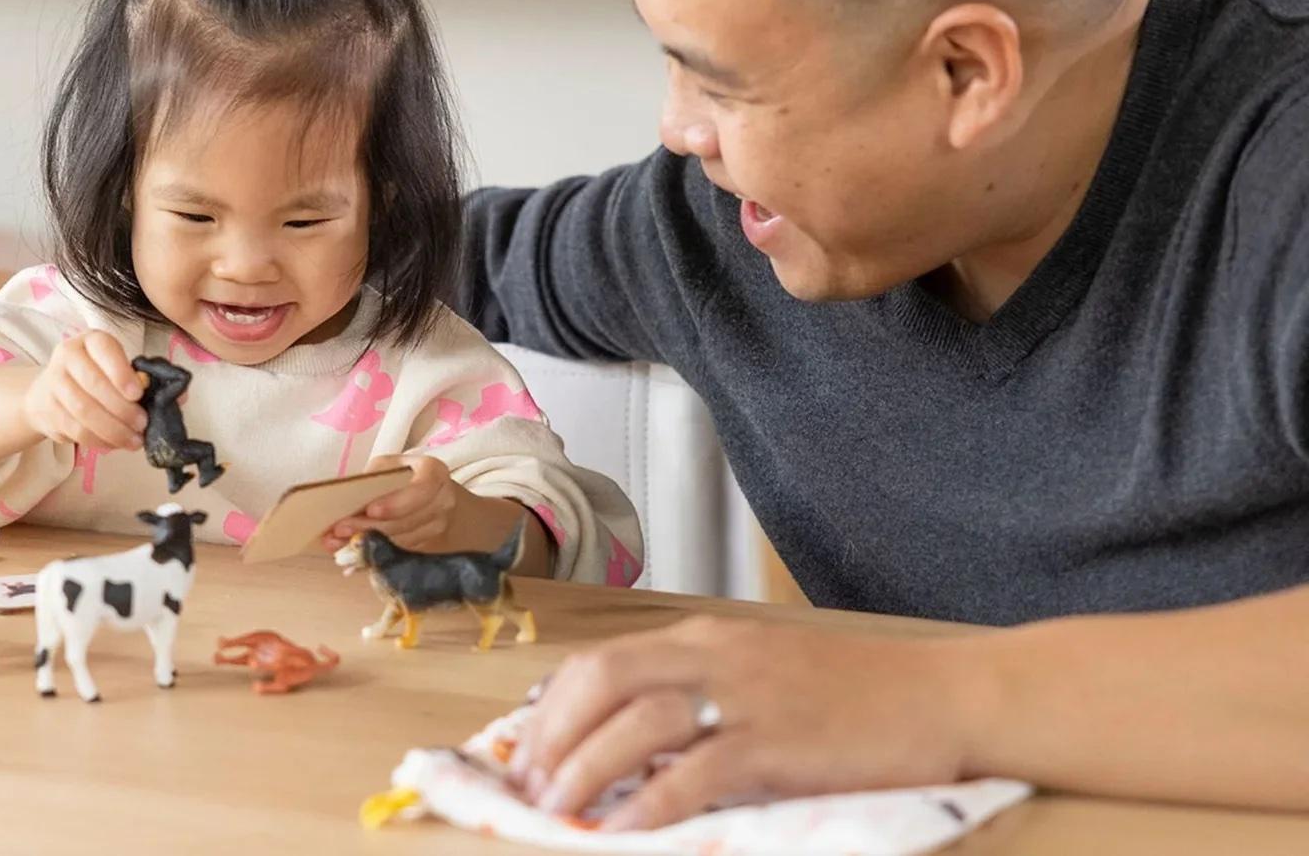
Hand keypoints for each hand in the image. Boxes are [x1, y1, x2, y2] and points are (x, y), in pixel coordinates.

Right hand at [22, 330, 147, 452]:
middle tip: (142, 424)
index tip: (138, 394)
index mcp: (91, 340)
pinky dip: (98, 440)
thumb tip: (157, 398)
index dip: (121, 373)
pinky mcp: (47, 409)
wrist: (50, 391)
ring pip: (84, 410)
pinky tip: (114, 443)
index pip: (104, 350)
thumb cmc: (95, 376)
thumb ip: (133, 378)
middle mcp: (68, 355)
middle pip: (94, 383)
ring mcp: (54, 381)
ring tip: (133, 440)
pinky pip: (75, 429)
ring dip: (113, 430)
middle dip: (122, 408)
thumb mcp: (114, 368)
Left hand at [321, 454, 458, 551]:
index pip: (422, 489)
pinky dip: (372, 552)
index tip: (370, 510)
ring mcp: (437, 527)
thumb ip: (372, 480)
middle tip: (340, 529)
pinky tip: (350, 554)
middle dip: (371, 527)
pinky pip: (399, 553)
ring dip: (367, 542)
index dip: (397, 503)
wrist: (424, 496)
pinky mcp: (427, 547)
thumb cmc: (399, 477)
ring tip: (337, 542)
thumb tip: (344, 500)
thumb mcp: (386, 467)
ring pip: (401, 540)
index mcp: (434, 472)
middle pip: (408, 520)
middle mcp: (442, 501)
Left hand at [508, 616, 984, 829]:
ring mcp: (747, 697)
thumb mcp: (764, 675)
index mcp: (707, 639)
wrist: (947, 695)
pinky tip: (622, 831)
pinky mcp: (778, 743)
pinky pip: (694, 772)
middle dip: (552, 735)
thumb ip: (699, 692)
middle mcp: (716, 656)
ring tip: (558, 810)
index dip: (551, 708)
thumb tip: (629, 738)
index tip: (525, 752)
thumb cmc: (859, 696)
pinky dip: (649, 803)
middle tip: (529, 787)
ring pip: (636, 723)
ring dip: (585, 768)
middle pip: (602, 680)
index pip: (600, 661)